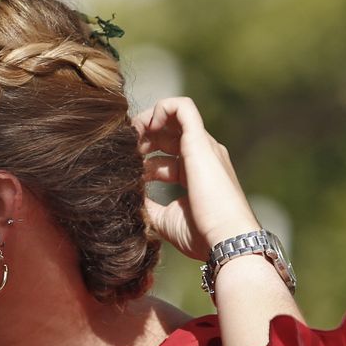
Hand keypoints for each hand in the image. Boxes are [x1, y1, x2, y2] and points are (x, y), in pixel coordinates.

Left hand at [133, 96, 259, 259]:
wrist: (224, 238)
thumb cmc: (200, 235)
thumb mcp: (165, 218)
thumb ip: (148, 206)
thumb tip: (129, 198)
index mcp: (194, 173)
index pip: (164, 156)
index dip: (140, 159)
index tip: (123, 169)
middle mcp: (201, 155)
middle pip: (165, 135)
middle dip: (140, 137)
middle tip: (121, 150)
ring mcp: (202, 146)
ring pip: (172, 116)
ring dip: (145, 122)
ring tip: (128, 139)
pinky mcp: (199, 141)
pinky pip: (182, 106)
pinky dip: (160, 108)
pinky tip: (145, 127)